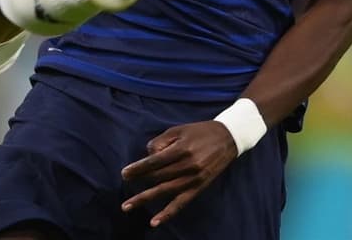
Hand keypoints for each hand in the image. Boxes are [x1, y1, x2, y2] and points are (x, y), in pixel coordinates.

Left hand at [120, 120, 237, 227]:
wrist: (228, 139)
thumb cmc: (199, 132)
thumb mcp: (178, 130)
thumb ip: (160, 142)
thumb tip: (148, 157)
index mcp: (182, 150)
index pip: (154, 162)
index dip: (138, 168)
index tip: (125, 173)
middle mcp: (188, 166)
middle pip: (158, 177)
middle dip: (139, 180)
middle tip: (124, 181)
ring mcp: (194, 179)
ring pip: (165, 191)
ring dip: (144, 199)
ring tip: (127, 205)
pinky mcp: (199, 188)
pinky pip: (181, 203)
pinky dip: (167, 213)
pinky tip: (154, 222)